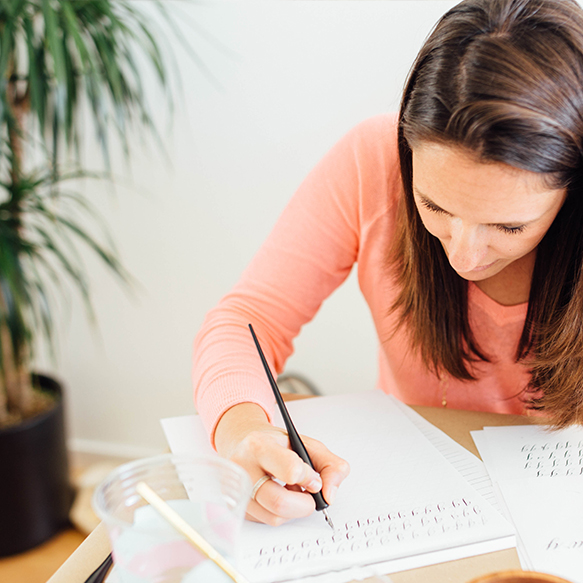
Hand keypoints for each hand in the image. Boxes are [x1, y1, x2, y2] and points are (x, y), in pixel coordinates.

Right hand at [214, 403, 349, 525]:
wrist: (244, 443)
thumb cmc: (277, 444)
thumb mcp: (307, 444)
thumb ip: (330, 466)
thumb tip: (330, 495)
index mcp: (259, 445)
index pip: (290, 470)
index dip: (309, 478)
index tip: (313, 477)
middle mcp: (242, 468)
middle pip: (279, 502)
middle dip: (304, 504)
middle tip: (310, 493)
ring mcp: (237, 490)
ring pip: (274, 517)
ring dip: (294, 509)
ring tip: (293, 490)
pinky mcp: (238, 507)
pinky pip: (267, 521)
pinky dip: (281, 513)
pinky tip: (280, 495)